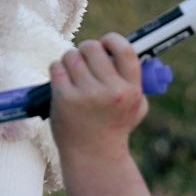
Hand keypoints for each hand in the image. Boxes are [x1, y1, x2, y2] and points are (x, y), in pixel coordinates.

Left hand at [49, 35, 153, 195]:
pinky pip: (56, 67)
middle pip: (91, 47)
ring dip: (70, 61)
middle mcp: (111, 91)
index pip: (124, 49)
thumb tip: (140, 52)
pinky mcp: (64, 98)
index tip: (105, 45)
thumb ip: (137, 81)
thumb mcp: (136, 107)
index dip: (112, 40)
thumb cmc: (114, 125)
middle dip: (86, 51)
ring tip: (75, 76)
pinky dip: (58, 71)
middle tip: (86, 63)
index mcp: (131, 90)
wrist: (93, 155)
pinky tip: (63, 84)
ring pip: (70, 54)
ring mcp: (86, 94)